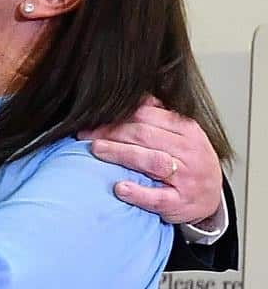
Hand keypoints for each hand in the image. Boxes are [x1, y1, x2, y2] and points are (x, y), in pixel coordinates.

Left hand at [78, 96, 221, 224]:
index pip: (147, 115)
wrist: (212, 198)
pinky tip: (120, 188)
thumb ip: (159, 114)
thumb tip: (132, 95)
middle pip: (144, 135)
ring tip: (96, 150)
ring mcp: (186, 178)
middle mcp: (188, 151)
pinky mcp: (180, 203)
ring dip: (120, 153)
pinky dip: (138, 193)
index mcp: (187, 129)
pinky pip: (158, 198)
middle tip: (86, 134)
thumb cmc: (190, 161)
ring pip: (150, 161)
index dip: (117, 115)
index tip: (94, 118)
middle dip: (111, 132)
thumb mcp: (183, 133)